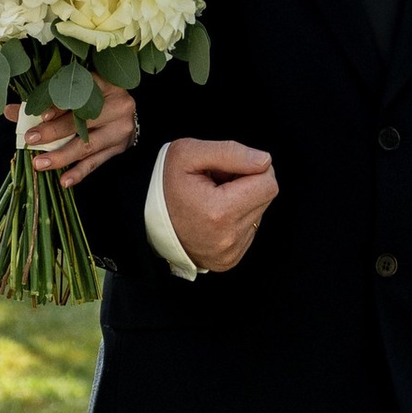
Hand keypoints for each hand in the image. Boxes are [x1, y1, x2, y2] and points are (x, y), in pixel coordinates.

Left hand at [18, 83, 137, 185]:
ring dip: (62, 156)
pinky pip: (96, 162)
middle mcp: (118, 104)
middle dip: (54, 132)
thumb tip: (10, 112)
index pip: (79, 94)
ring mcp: (120, 128)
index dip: (59, 106)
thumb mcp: (72, 92)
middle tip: (31, 141)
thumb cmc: (93, 97)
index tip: (41, 116)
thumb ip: (43, 100)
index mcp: (104, 83)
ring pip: (88, 145)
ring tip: (41, 164)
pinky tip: (64, 181)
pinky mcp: (119, 147)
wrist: (124, 111)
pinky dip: (79, 172)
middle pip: (82, 120)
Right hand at [161, 140, 278, 274]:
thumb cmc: (165, 183)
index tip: (226, 168)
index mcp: (220, 212)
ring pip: (259, 213)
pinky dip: (236, 218)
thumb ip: (231, 152)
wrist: (143, 220)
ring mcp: (229, 253)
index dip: (251, 167)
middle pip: (266, 198)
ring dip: (242, 200)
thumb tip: (266, 162)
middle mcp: (228, 238)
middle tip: (217, 182)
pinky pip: (249, 230)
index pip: (268, 183)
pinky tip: (213, 215)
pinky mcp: (229, 260)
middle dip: (246, 183)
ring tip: (212, 199)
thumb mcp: (188, 153)